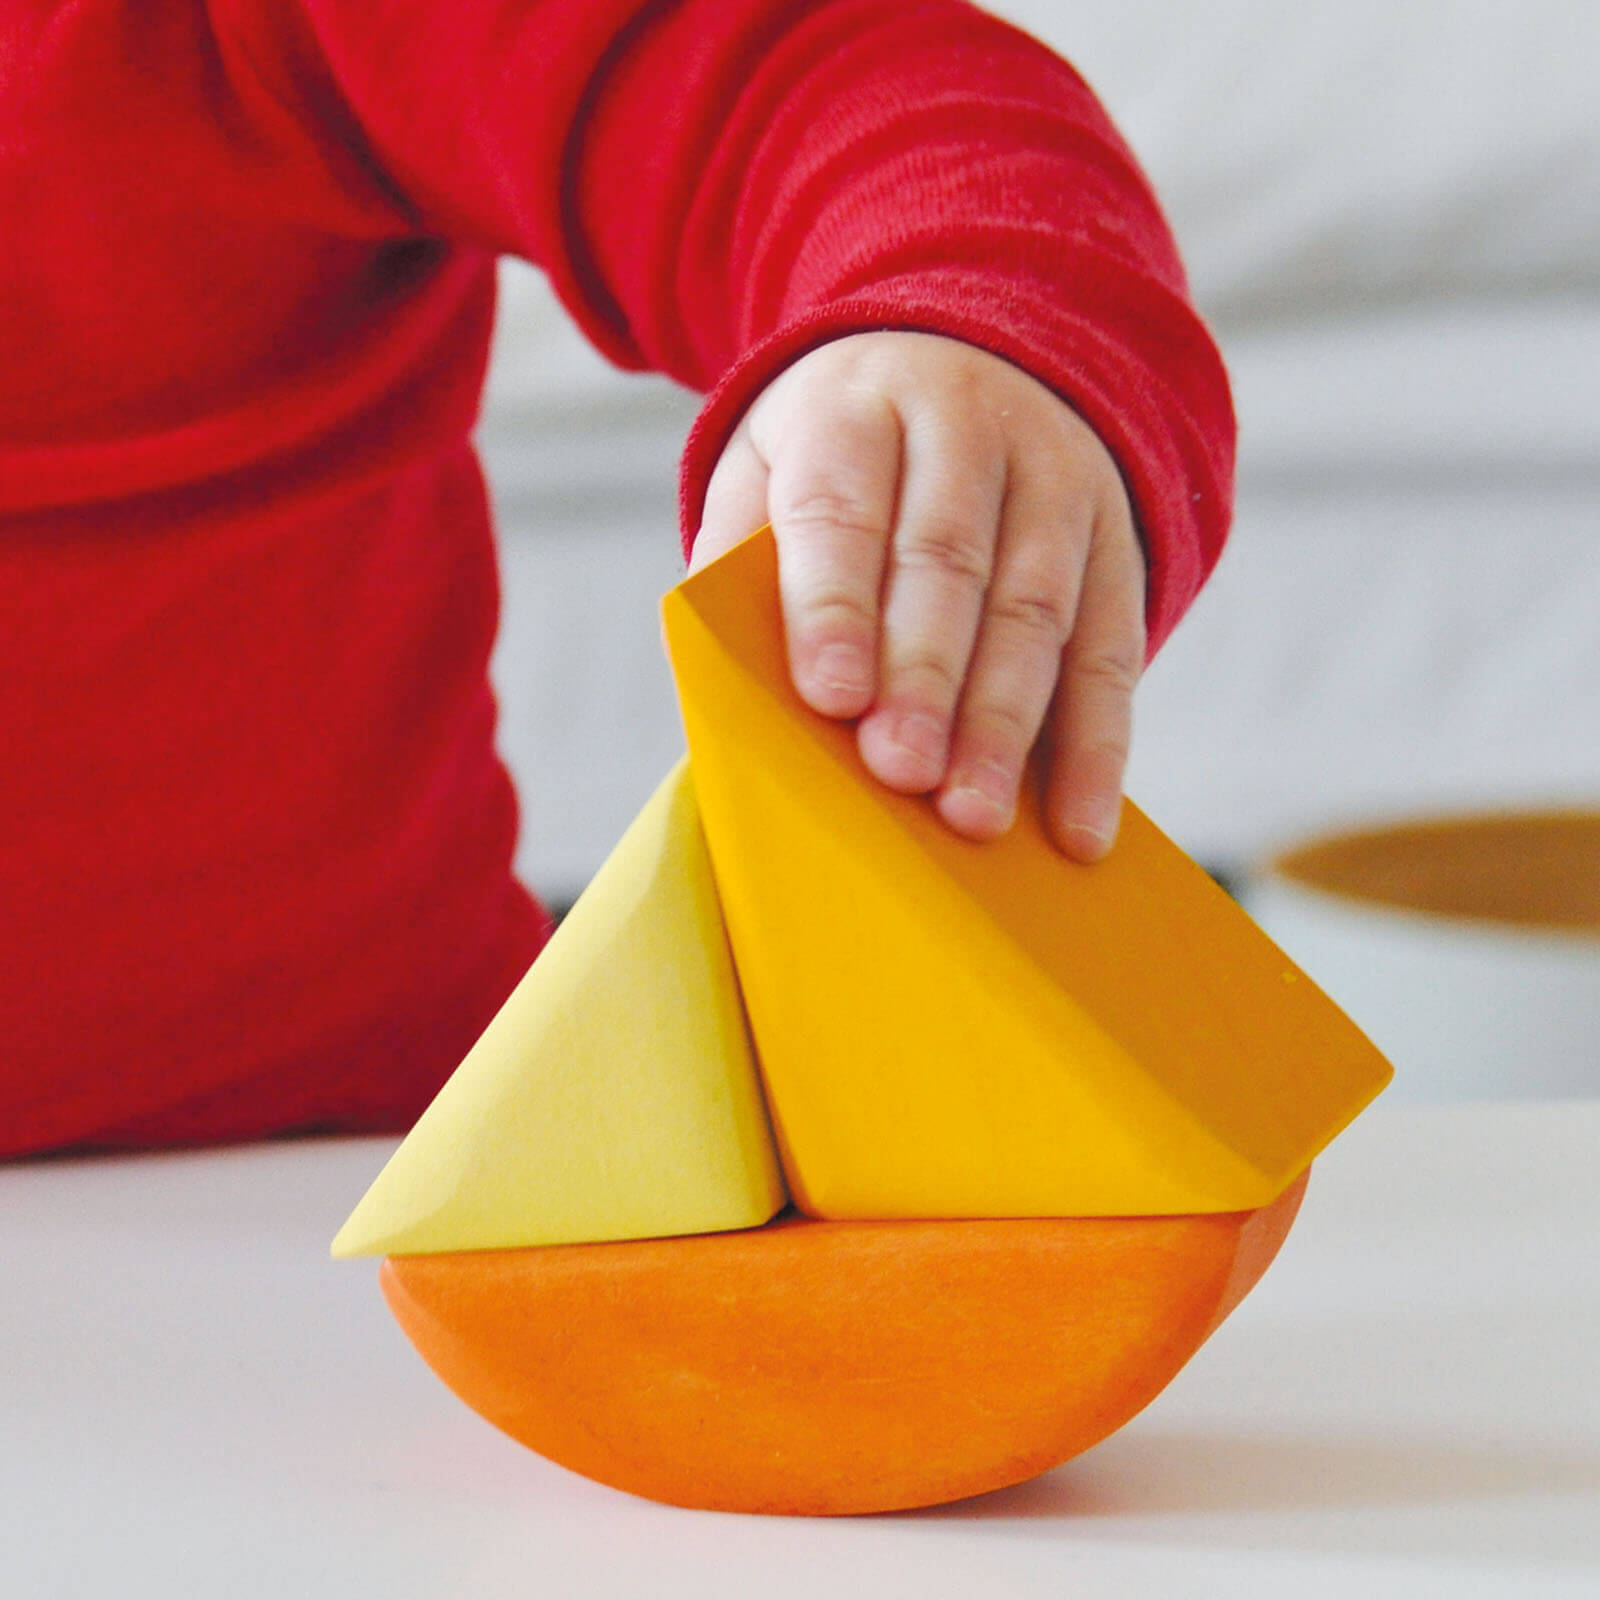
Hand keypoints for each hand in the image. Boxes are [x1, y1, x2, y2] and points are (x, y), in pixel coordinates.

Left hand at [692, 330, 1145, 861]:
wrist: (969, 361)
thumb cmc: (841, 459)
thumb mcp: (767, 465)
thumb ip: (739, 556)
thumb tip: (727, 682)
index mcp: (856, 408)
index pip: (842, 507)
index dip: (836, 604)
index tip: (832, 697)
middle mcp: (966, 429)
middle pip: (948, 562)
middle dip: (925, 677)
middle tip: (902, 771)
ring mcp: (1054, 482)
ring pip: (1037, 609)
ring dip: (1005, 723)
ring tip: (973, 815)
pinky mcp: (1115, 545)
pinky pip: (1112, 653)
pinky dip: (1098, 749)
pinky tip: (1076, 828)